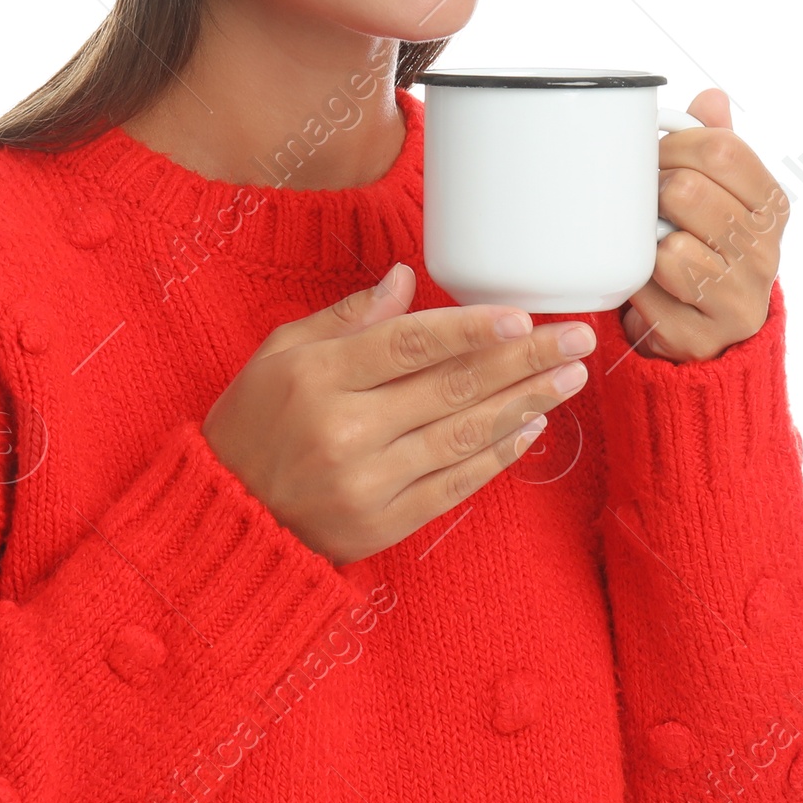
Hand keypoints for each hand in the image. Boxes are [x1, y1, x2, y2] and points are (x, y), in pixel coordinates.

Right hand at [202, 262, 594, 564]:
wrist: (227, 516)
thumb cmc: (251, 423)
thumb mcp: (279, 354)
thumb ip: (347, 318)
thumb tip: (405, 280)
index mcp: (317, 376)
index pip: (408, 344)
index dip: (469, 329)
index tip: (520, 314)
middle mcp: (346, 429)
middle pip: (450, 386)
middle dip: (523, 358)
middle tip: (575, 338)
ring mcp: (367, 482)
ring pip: (463, 434)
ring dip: (524, 403)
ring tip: (568, 377)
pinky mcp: (383, 522)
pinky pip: (454, 484)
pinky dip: (496, 455)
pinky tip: (531, 427)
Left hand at [620, 87, 789, 363]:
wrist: (708, 329)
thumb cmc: (705, 245)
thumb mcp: (718, 192)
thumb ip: (715, 144)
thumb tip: (712, 96)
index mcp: (771, 204)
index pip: (721, 149)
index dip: (673, 145)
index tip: (653, 156)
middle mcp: (765, 250)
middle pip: (688, 192)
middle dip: (651, 191)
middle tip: (645, 203)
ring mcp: (740, 296)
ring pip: (669, 249)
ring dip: (644, 246)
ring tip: (648, 247)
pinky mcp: (706, 335)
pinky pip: (649, 297)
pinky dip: (635, 288)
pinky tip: (645, 287)